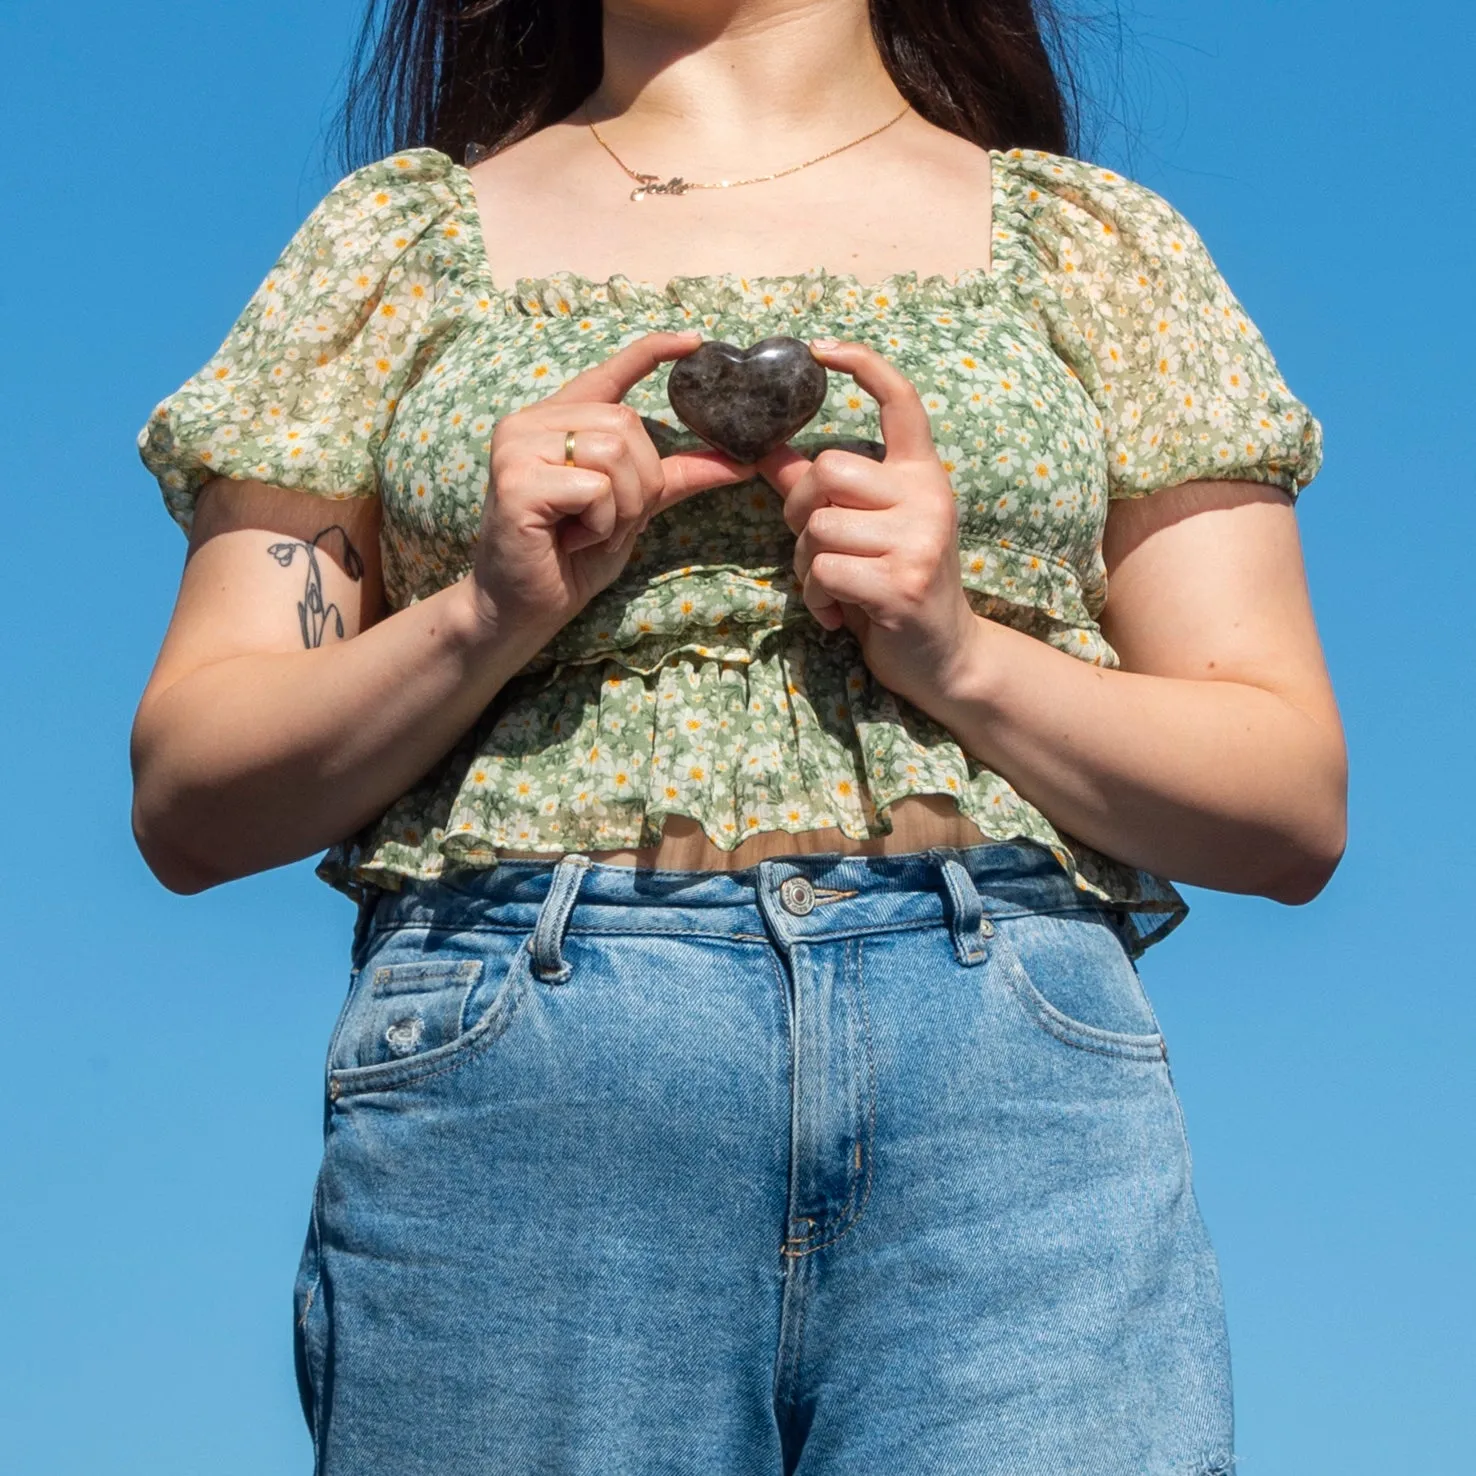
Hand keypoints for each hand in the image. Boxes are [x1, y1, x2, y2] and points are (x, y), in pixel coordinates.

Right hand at [469, 330, 753, 636]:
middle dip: (639, 483)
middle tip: (608, 521)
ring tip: (589, 531)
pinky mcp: (515, 479)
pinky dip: (601, 523)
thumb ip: (675, 477)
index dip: (652, 351)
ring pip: (614, 453)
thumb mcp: (633, 508)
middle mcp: (531, 421)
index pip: (609, 372)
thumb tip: (740, 461)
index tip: (694, 341)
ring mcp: (517, 446)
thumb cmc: (572, 556)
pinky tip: (571, 540)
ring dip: (622, 507)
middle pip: (626, 425)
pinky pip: (595, 487)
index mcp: (557, 419)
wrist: (523, 607)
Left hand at [756, 338, 981, 710]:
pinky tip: (838, 614)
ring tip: (832, 587)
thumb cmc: (896, 584)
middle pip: (829, 469)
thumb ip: (821, 489)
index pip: (900, 400)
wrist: (945, 657)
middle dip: (800, 509)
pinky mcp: (902, 583)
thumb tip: (765, 451)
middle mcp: (929, 496)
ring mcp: (921, 539)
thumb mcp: (869, 528)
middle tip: (811, 545)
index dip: (861, 364)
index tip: (820, 348)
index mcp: (922, 473)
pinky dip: (816, 597)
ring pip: (818, 525)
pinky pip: (823, 570)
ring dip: (806, 564)